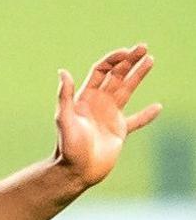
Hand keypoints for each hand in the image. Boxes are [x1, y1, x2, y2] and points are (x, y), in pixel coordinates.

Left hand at [54, 44, 160, 188]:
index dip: (113, 59)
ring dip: (138, 75)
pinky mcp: (119, 131)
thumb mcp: (64, 119)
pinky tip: (157, 107)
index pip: (101, 71)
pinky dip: (147, 114)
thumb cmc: (68, 146)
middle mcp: (98, 102)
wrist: (76, 171)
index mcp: (85, 97)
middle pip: (116, 75)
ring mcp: (110, 116)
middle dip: (129, 61)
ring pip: (127, 90)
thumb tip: (63, 72)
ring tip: (150, 60)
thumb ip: (65, 96)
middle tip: (143, 47)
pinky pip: (136, 120)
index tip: (127, 52)